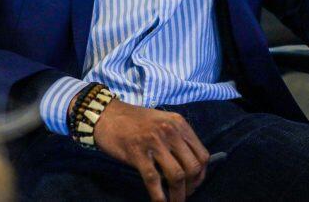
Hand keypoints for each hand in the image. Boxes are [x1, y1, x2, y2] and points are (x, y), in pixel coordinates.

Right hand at [93, 99, 209, 201]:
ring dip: (178, 195)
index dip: (202, 175)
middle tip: (184, 194)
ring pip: (177, 176)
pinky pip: (153, 180)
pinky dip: (159, 196)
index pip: (202, 155)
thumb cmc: (134, 120)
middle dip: (192, 186)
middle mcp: (170, 131)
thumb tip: (189, 167)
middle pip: (193, 167)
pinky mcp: (137, 153)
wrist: (105, 115)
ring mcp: (154, 142)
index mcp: (179, 123)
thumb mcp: (162, 122)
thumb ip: (177, 139)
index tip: (195, 183)